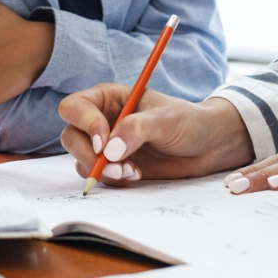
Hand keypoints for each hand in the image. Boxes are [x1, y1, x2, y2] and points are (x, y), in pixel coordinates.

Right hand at [59, 87, 253, 182]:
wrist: (205, 146)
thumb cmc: (187, 121)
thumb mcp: (165, 120)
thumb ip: (137, 129)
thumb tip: (110, 149)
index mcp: (109, 98)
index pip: (76, 107)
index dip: (84, 124)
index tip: (103, 143)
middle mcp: (102, 119)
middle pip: (71, 136)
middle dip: (88, 155)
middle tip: (114, 166)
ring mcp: (107, 145)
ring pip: (81, 159)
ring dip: (101, 171)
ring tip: (131, 172)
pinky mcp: (115, 165)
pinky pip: (97, 176)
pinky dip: (112, 180)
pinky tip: (136, 175)